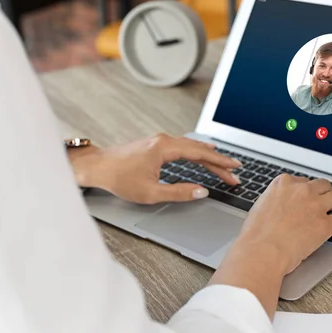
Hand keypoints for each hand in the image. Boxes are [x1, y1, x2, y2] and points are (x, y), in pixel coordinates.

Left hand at [68, 133, 240, 203]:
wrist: (97, 167)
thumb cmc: (118, 178)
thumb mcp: (150, 192)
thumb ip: (179, 192)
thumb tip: (201, 191)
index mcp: (164, 148)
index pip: (200, 154)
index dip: (219, 163)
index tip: (234, 168)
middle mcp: (163, 140)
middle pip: (199, 149)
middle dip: (218, 162)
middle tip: (234, 173)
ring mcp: (159, 141)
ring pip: (191, 147)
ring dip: (208, 157)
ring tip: (224, 165)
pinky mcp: (154, 144)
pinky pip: (182, 146)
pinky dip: (196, 153)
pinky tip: (201, 154)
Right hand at [208, 174, 331, 318]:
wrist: (263, 250)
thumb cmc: (256, 235)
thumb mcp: (260, 209)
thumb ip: (274, 203)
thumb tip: (279, 208)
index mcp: (283, 184)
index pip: (302, 181)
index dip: (308, 188)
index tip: (310, 193)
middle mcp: (302, 190)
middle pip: (322, 185)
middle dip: (327, 191)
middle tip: (330, 196)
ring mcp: (316, 206)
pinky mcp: (326, 223)